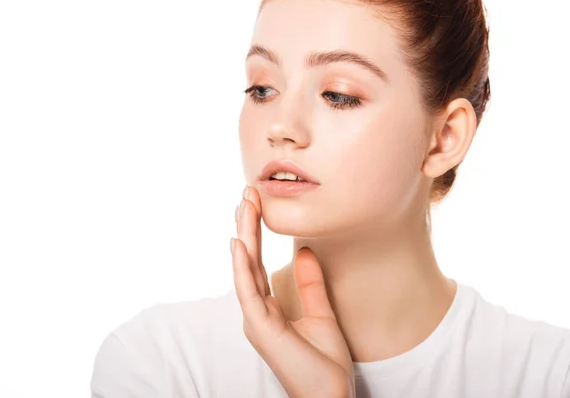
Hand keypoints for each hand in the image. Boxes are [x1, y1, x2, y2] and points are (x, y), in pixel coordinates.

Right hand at [231, 186, 355, 397]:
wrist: (330, 397)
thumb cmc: (324, 364)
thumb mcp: (321, 314)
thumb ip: (311, 285)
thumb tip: (307, 251)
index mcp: (267, 308)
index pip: (256, 263)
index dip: (255, 232)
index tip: (256, 202)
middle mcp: (256, 311)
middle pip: (247, 260)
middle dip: (247, 225)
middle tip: (247, 192)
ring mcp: (256, 320)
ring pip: (244, 270)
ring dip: (243, 236)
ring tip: (244, 205)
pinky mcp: (261, 329)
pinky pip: (248, 292)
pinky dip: (242, 267)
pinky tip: (239, 243)